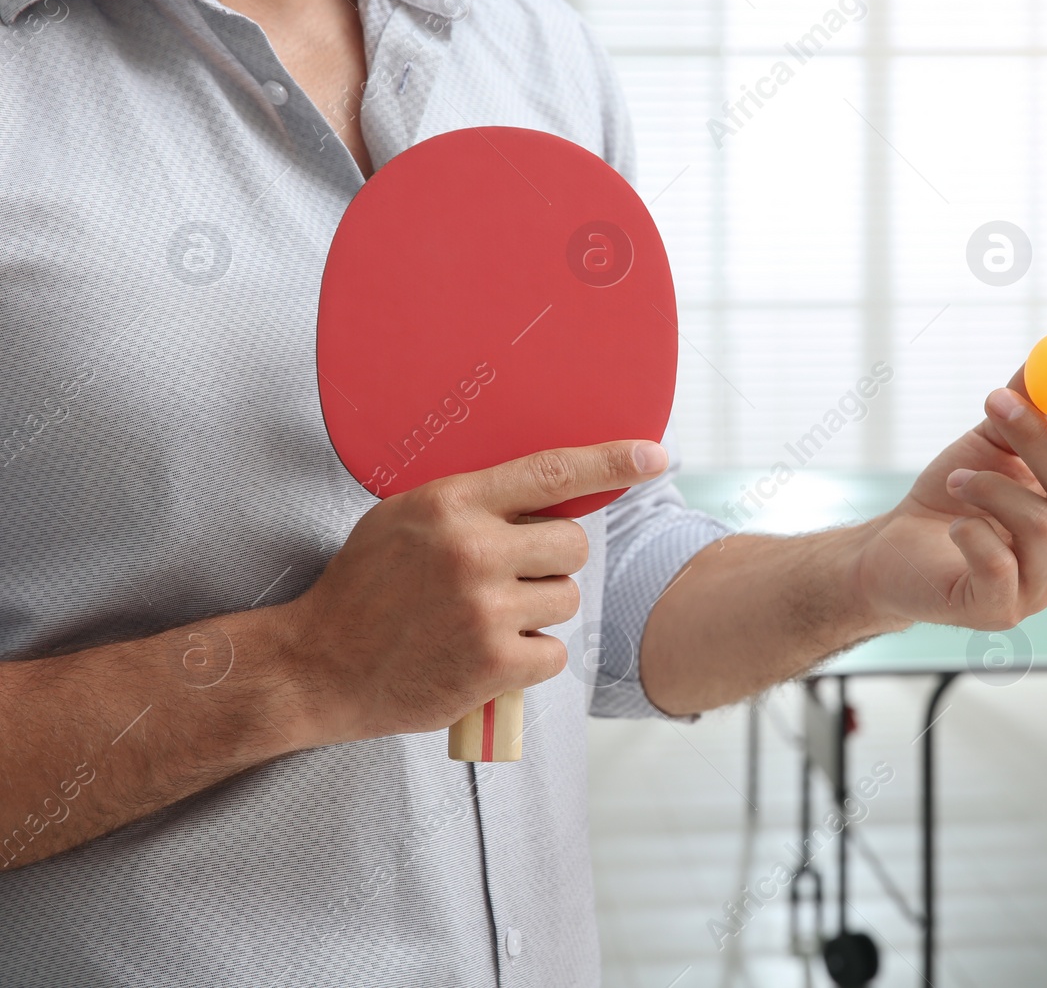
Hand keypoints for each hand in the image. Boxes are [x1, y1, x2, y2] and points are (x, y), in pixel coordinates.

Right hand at [271, 440, 667, 746]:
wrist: (318, 666)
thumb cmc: (365, 589)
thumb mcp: (405, 520)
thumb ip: (471, 504)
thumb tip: (545, 492)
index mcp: (451, 504)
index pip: (550, 472)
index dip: (610, 462)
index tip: (653, 455)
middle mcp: (473, 551)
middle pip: (571, 545)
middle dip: (552, 562)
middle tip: (509, 579)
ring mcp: (485, 610)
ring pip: (566, 599)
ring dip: (540, 613)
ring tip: (487, 620)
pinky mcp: (493, 665)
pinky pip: (553, 653)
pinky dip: (530, 659)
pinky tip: (486, 656)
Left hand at [854, 373, 1046, 630]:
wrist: (893, 551)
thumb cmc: (951, 498)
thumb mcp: (988, 443)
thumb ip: (1025, 405)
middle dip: (1041, 442)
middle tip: (995, 401)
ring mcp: (1040, 590)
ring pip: (1044, 525)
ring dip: (992, 488)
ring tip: (956, 481)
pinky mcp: (999, 611)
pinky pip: (999, 562)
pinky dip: (971, 530)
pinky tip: (953, 524)